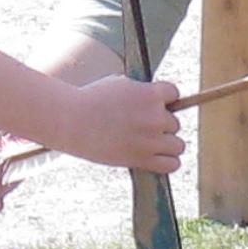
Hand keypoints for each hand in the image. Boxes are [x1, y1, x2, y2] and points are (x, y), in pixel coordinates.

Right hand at [57, 76, 184, 173]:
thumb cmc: (91, 99)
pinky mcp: (141, 158)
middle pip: (174, 123)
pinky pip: (171, 164)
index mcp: (150, 94)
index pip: (174, 94)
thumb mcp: (120, 84)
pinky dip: (168, 162)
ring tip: (149, 144)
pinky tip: (157, 158)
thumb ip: (142, 91)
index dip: (163, 100)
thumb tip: (157, 98)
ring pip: (178, 145)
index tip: (150, 105)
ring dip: (166, 144)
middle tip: (139, 127)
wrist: (70, 120)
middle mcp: (155, 116)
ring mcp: (150, 139)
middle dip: (160, 125)